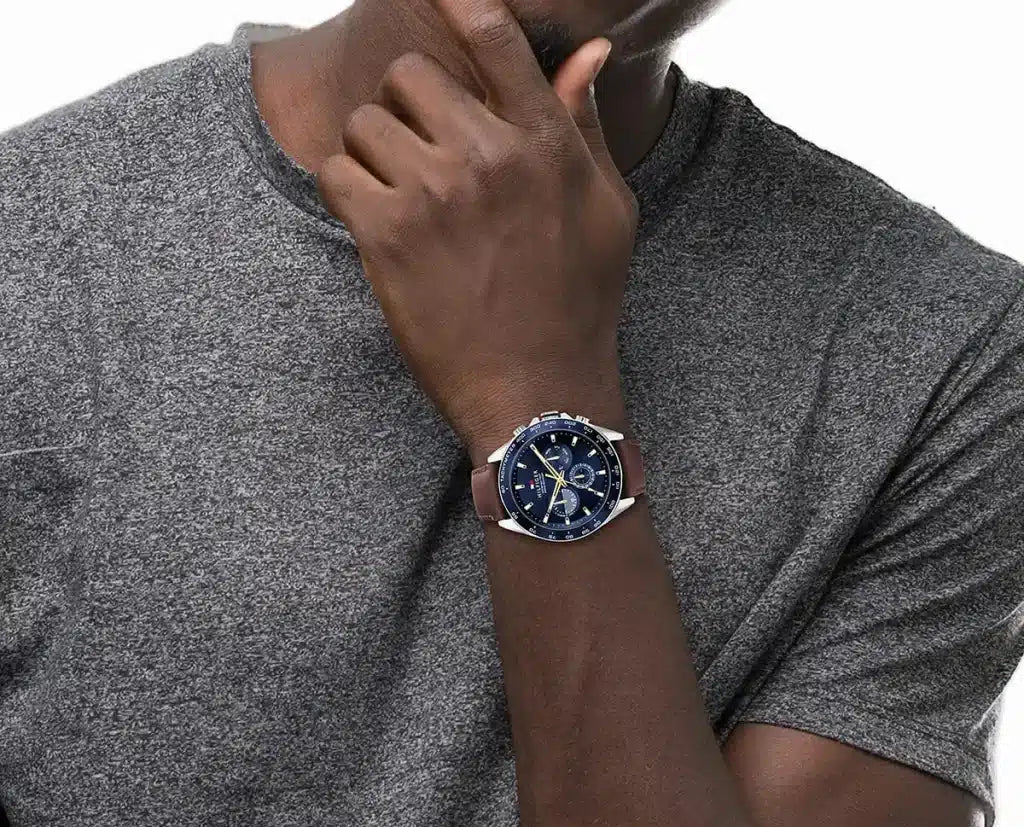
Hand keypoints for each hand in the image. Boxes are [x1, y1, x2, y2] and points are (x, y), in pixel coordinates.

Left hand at [315, 0, 637, 461]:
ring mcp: (435, 193)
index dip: (456, 1)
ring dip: (375, 158)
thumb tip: (587, 53)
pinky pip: (334, 174)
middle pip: (408, 75)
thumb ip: (584, 127)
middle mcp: (489, 155)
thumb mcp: (608, 212)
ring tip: (405, 207)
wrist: (538, 393)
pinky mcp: (387, 236)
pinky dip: (347, 196)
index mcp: (546, 142)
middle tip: (424, 162)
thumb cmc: (578, 306)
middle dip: (409, 113)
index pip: (493, 34)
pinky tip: (377, 229)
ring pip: (365, 124)